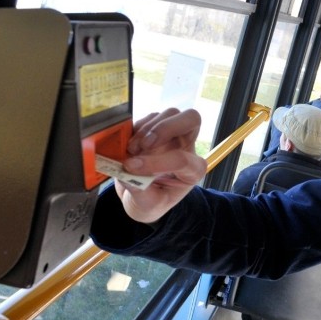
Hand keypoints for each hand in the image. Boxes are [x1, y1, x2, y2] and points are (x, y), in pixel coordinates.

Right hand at [115, 108, 207, 223]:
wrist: (141, 196)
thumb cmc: (151, 202)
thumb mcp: (148, 206)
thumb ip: (140, 191)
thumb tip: (127, 171)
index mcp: (193, 170)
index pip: (183, 159)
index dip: (156, 162)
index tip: (131, 167)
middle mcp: (187, 147)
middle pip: (192, 119)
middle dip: (167, 127)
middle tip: (145, 144)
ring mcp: (173, 134)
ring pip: (170, 114)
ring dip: (147, 129)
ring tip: (131, 150)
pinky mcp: (157, 127)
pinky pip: (151, 116)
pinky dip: (138, 127)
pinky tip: (129, 144)